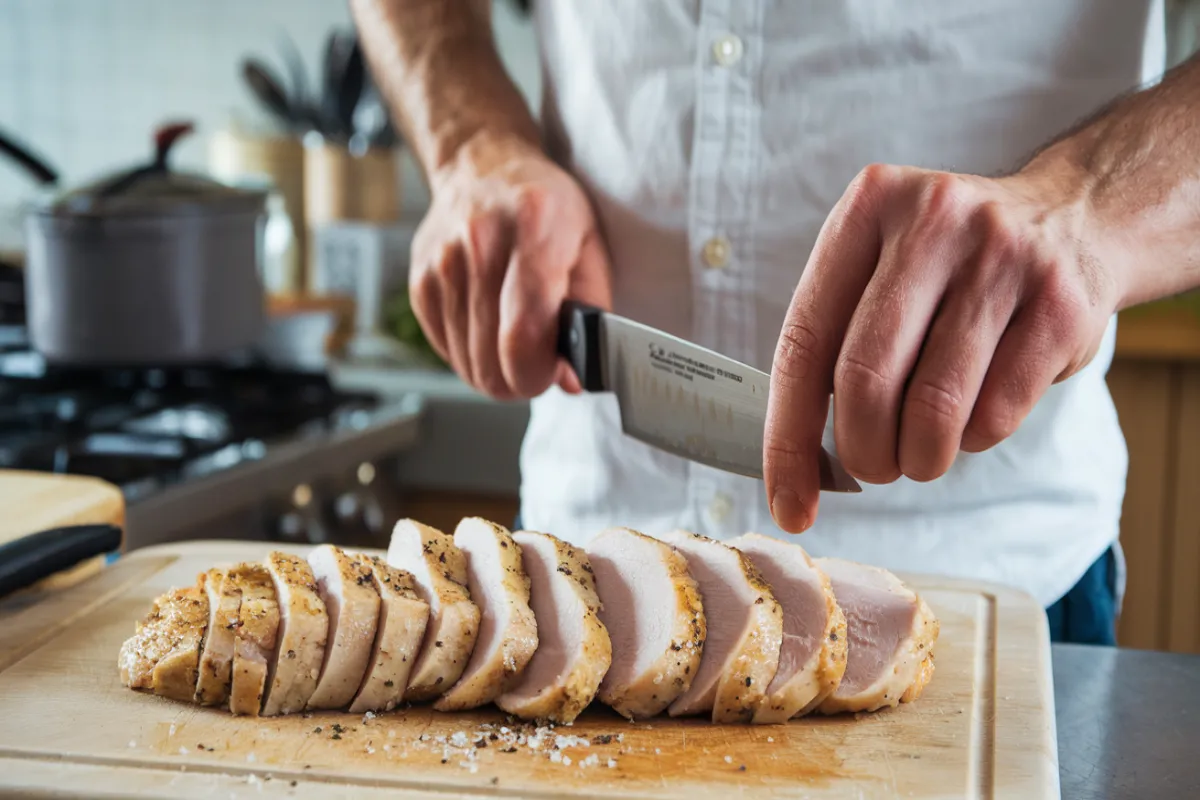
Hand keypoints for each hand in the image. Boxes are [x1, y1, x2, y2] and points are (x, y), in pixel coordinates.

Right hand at [410, 134, 612, 399]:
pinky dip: (472, 354)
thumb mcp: (590, 246)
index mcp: (533, 230)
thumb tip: (572, 377)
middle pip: (491, 362)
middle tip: (539, 362)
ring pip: (467, 365)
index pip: (522, 336)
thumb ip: (592, 312)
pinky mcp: (420, 283)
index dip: (539, 374)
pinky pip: (446, 350)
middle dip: (520, 380)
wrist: (484, 166)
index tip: (552, 373)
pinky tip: (490, 327)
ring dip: (496, 371)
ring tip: (517, 342)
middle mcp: (480, 245)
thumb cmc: (547, 208)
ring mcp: (441, 265)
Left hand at [763, 163, 1118, 531]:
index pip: (803, 343)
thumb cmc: (949, 266)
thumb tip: (797, 460)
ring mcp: (1002, 258)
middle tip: (872, 467)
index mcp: (866, 209)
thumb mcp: (881, 265)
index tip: (788, 505)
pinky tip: (973, 416)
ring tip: (920, 453)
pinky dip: (972, 440)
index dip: (788, 438)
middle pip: (865, 379)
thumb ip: (834, 340)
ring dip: (919, 458)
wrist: (1074, 216)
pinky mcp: (1059, 305)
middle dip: (862, 451)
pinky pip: (995, 413)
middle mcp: (931, 222)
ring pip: (934, 406)